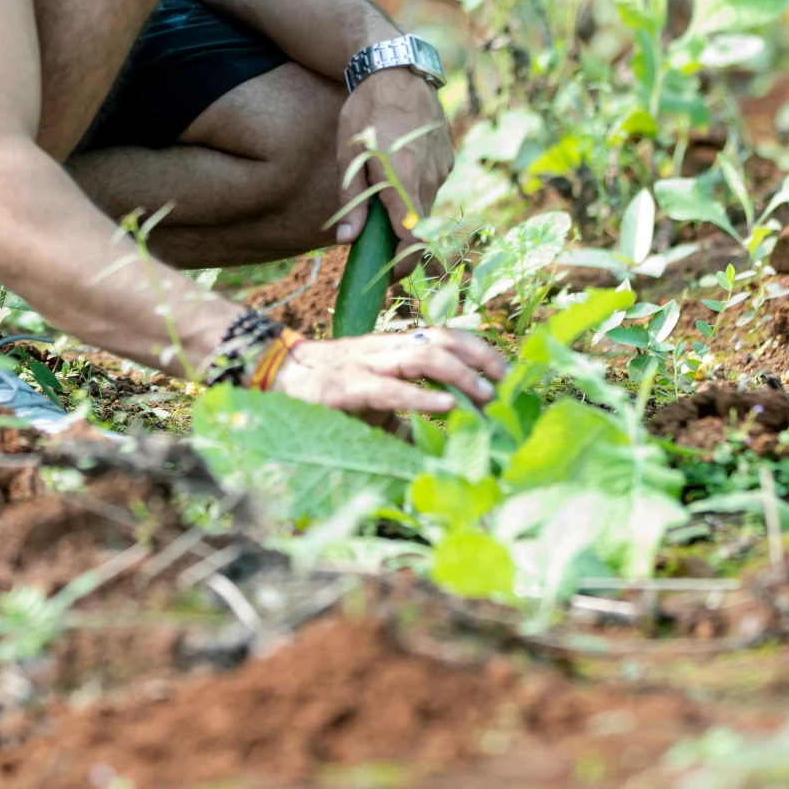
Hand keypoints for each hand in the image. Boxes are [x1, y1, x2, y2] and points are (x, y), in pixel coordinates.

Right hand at [273, 328, 505, 414]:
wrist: (279, 376)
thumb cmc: (334, 391)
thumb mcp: (380, 403)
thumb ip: (410, 421)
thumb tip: (443, 453)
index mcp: (398, 348)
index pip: (447, 335)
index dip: (480, 349)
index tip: (509, 374)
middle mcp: (388, 349)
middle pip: (444, 338)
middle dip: (480, 358)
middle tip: (507, 385)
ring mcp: (369, 364)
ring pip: (423, 355)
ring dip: (460, 374)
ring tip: (485, 395)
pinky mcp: (348, 387)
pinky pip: (390, 388)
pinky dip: (422, 397)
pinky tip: (446, 407)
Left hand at [331, 68, 454, 252]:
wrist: (397, 70)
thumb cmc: (366, 112)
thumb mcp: (348, 155)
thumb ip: (351, 200)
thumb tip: (347, 241)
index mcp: (402, 181)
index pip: (413, 241)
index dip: (403, 266)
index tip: (387, 277)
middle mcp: (429, 179)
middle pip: (419, 229)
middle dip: (400, 245)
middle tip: (376, 251)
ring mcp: (442, 168)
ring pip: (425, 207)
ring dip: (405, 214)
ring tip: (381, 203)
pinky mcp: (447, 158)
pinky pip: (431, 186)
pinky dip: (414, 192)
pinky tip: (396, 172)